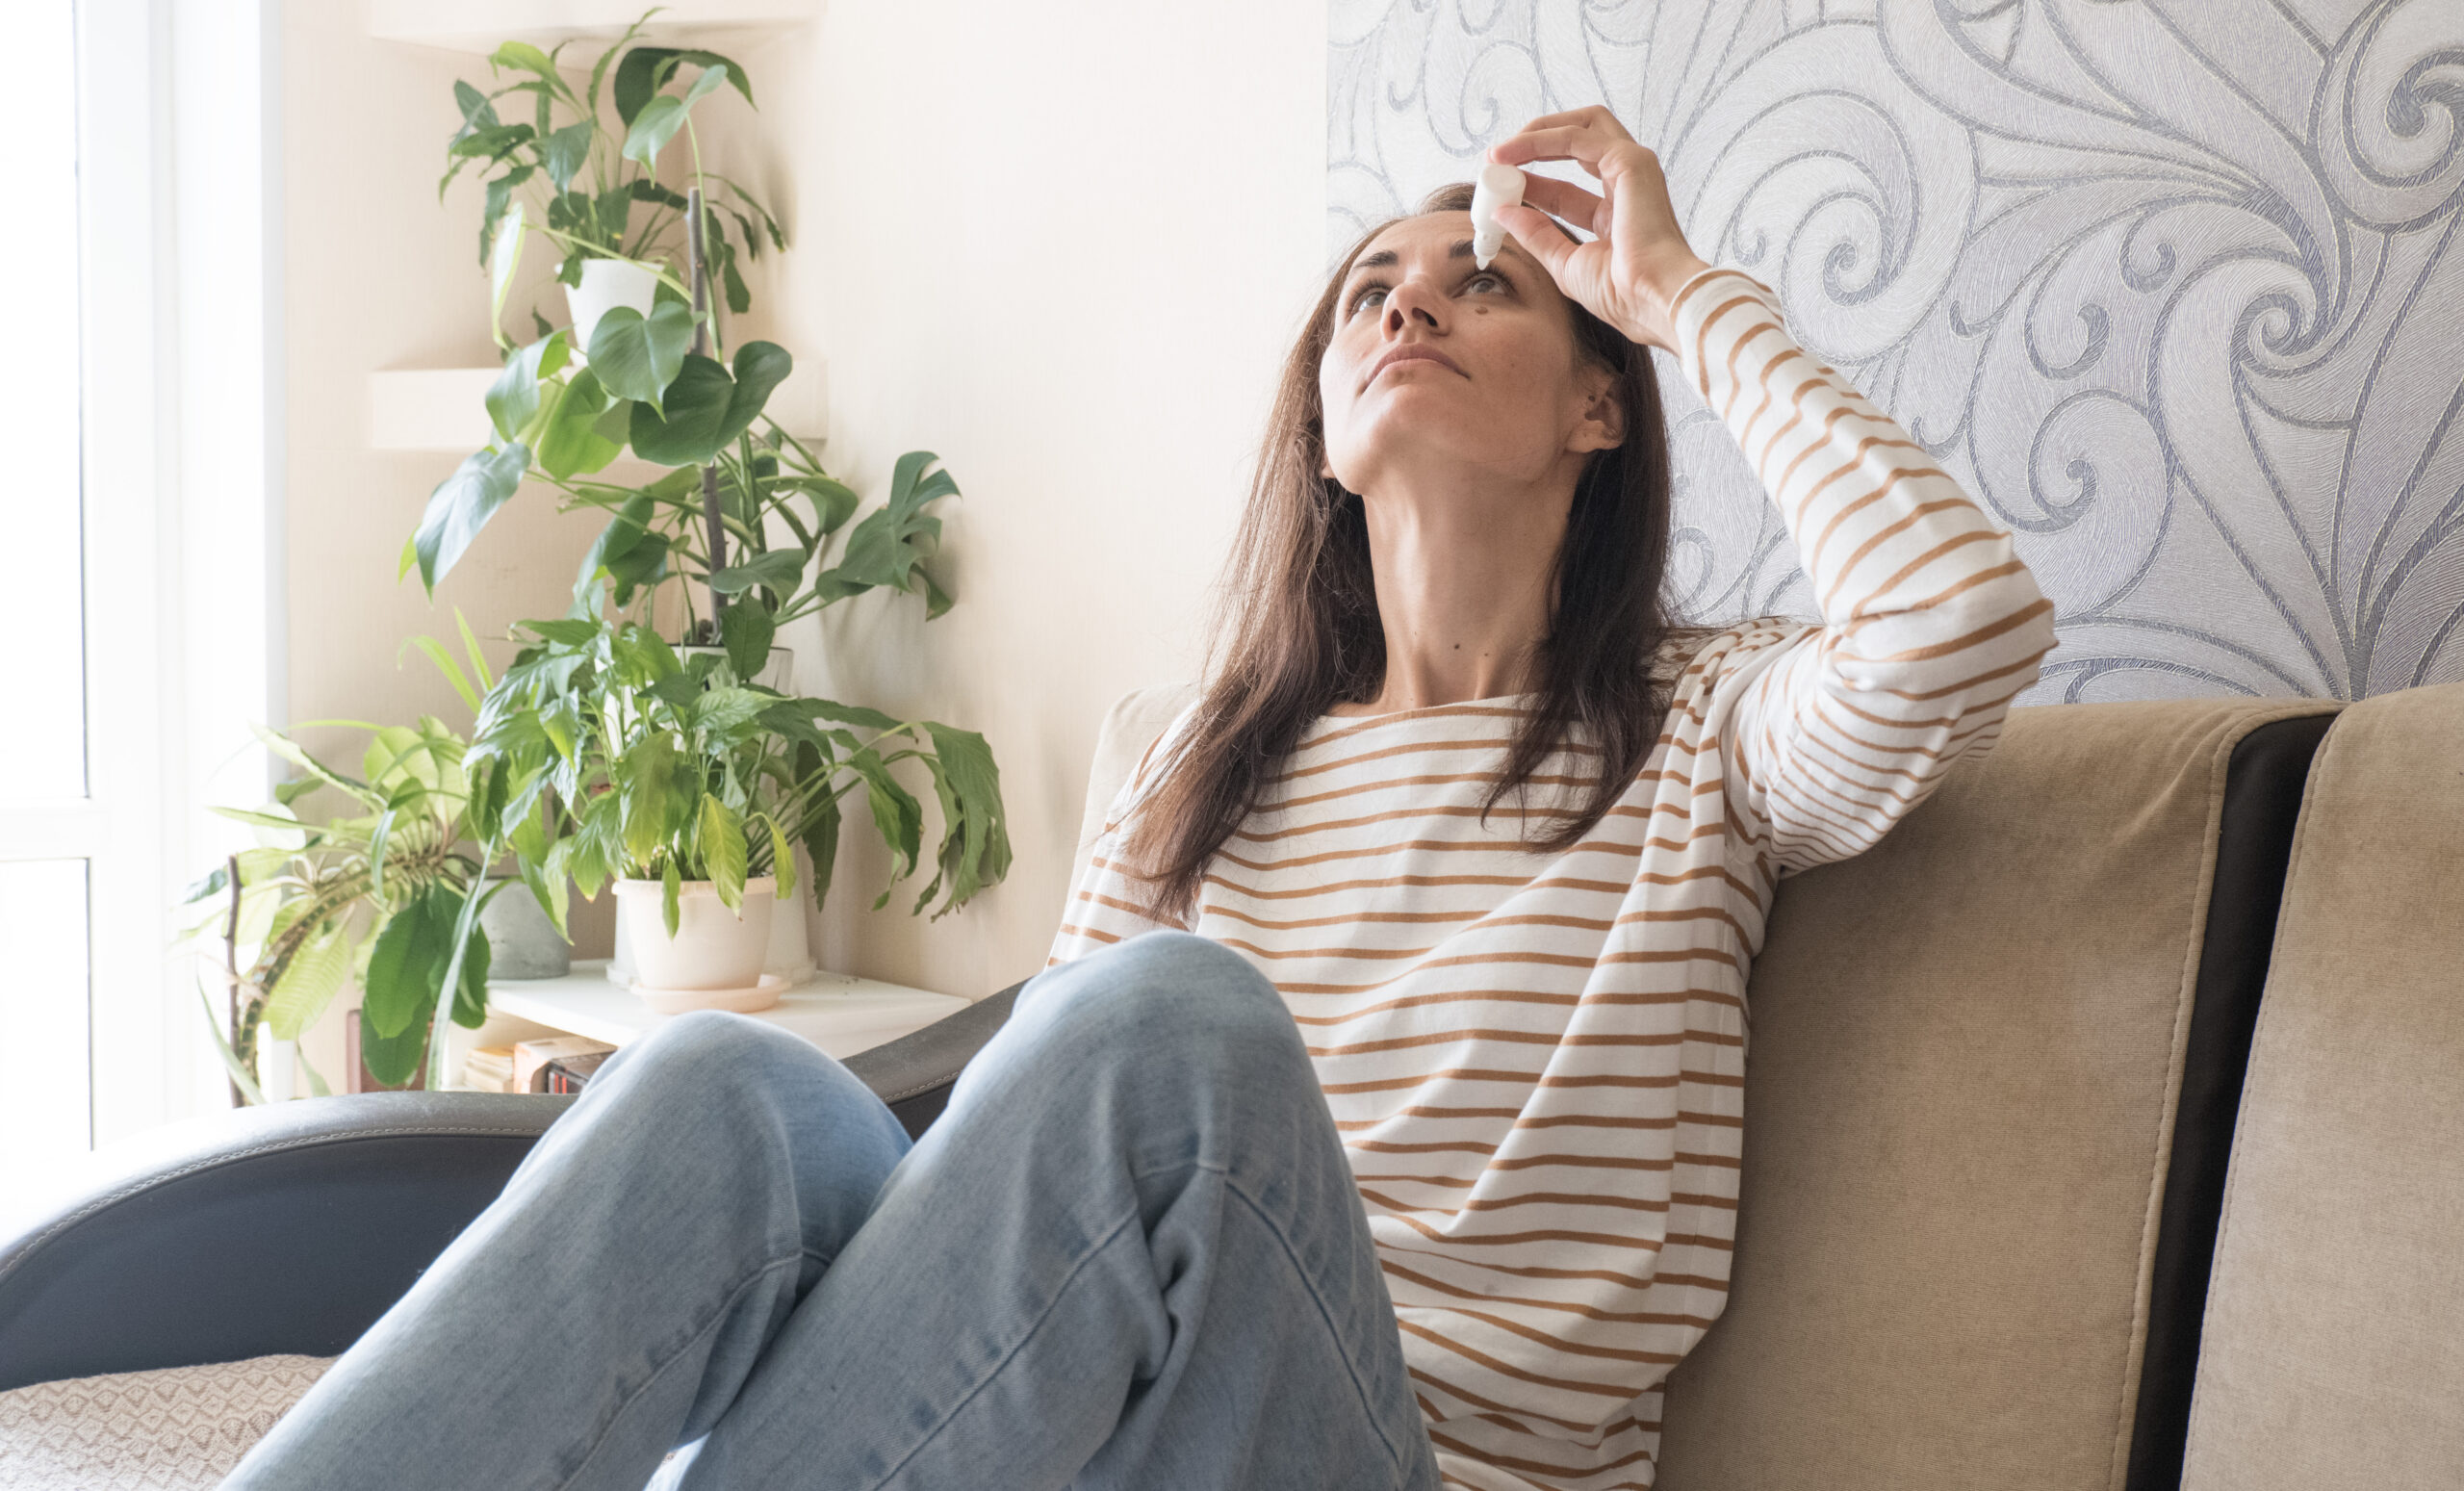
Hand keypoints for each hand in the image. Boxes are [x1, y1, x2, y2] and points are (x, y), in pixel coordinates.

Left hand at [1488, 108, 1709, 352]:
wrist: (1651, 299)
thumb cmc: (1621, 293)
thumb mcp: (1565, 263)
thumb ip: (1536, 235)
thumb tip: (1503, 213)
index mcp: (1616, 215)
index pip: (1564, 190)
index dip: (1529, 184)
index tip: (1495, 188)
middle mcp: (1626, 186)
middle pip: (1577, 144)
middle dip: (1534, 144)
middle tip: (1496, 159)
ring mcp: (1632, 168)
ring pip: (1581, 127)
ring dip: (1535, 134)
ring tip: (1499, 152)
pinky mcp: (1630, 160)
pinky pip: (1577, 137)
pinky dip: (1540, 140)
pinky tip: (1511, 153)